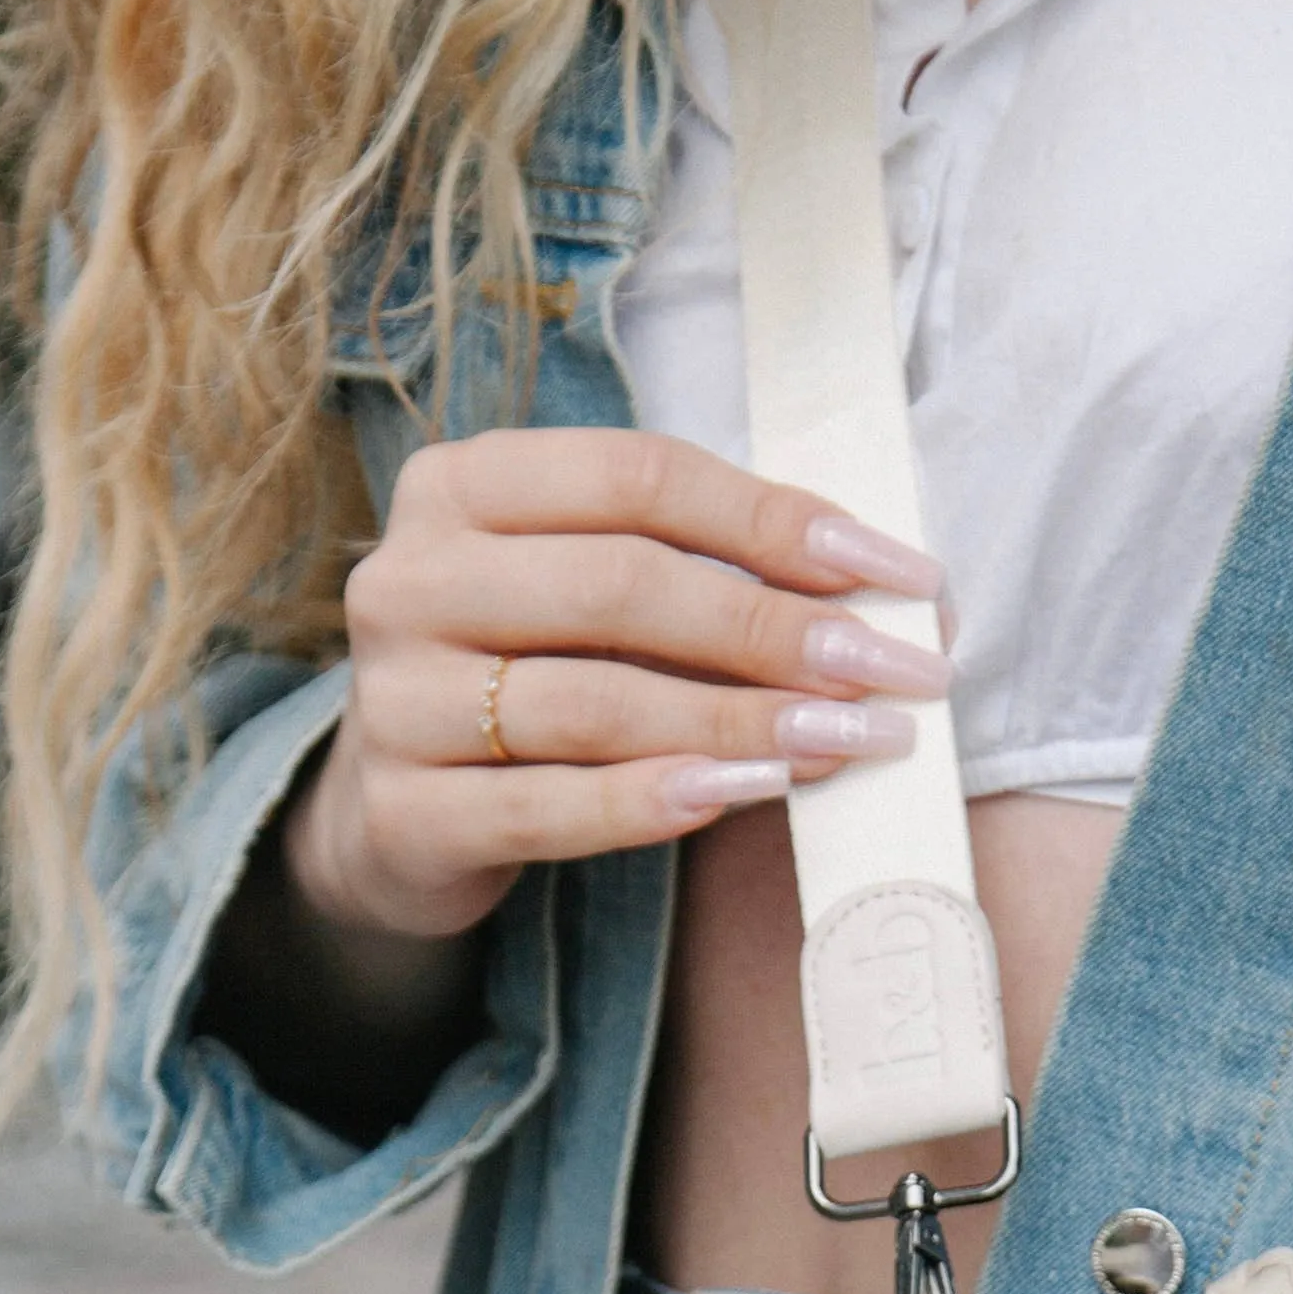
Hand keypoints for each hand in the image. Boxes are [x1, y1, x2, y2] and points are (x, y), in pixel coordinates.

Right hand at [285, 427, 953, 945]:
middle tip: (892, 672)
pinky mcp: (405, 812)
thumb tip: (892, 594)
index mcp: (462, 485)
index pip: (640, 477)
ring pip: (593, 703)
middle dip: (775, 630)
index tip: (897, 573)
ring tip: (843, 740)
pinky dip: (653, 804)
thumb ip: (705, 574)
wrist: (404, 816)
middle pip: (620, 586)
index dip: (776, 521)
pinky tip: (739, 796)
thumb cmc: (535, 680)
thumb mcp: (596, 600)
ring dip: (738, 723)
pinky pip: (549, 807)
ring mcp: (395, 698)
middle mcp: (412, 577)